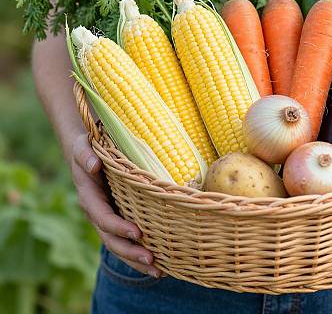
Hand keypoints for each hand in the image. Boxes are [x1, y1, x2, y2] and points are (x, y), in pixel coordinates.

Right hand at [70, 132, 160, 277]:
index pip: (103, 218)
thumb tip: (94, 165)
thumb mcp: (82, 148)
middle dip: (131, 252)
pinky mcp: (118, 218)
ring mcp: (108, 218)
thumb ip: (85, 156)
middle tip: (152, 260)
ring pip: (120, 245)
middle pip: (112, 239)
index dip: (118, 227)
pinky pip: (127, 240)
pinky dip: (140, 252)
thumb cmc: (87, 148)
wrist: (87, 153)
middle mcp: (98, 213)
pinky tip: (160, 262)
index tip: (137, 233)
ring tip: (159, 271)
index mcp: (89, 198)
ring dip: (137, 260)